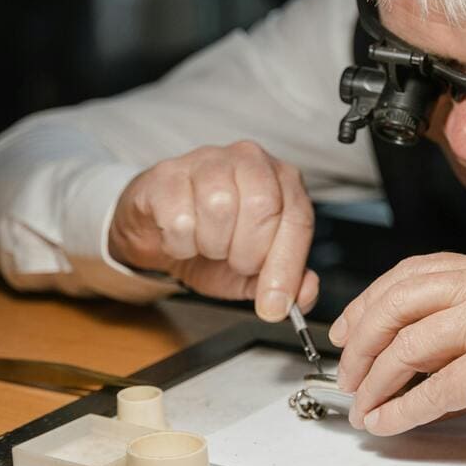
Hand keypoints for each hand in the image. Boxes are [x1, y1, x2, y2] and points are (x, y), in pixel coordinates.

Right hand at [109, 141, 316, 319]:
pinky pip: (179, 218)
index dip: (287, 266)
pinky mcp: (166, 174)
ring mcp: (207, 161)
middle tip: (234, 261)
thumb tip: (307, 292)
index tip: (274, 304)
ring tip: (207, 245)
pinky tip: (181, 238)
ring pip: (220, 207)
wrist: (158, 233)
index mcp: (282, 180)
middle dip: (248, 252)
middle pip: (262, 206)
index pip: (298, 218)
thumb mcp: (254, 271)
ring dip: (212, 245)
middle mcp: (249, 160)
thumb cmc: (213, 242)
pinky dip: (179, 244)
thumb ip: (286, 281)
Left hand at [328, 253, 465, 456]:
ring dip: (376, 381)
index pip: (414, 273)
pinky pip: (433, 389)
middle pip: (401, 301)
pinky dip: (401, 410)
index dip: (371, 302)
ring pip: (410, 346)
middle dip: (363, 340)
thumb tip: (401, 344)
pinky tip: (388, 423)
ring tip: (363, 404)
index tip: (348, 330)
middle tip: (348, 371)